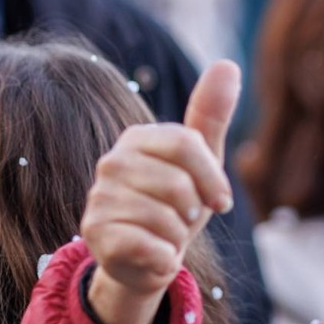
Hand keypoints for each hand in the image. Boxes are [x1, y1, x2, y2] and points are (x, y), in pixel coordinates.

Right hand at [82, 60, 239, 323]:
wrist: (145, 259)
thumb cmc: (177, 207)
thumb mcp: (201, 162)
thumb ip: (211, 115)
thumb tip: (227, 64)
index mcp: (138, 139)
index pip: (187, 144)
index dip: (213, 178)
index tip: (219, 200)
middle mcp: (112, 163)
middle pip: (180, 186)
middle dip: (193, 212)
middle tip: (182, 219)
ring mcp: (99, 197)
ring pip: (167, 220)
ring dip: (178, 237)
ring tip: (164, 235)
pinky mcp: (95, 233)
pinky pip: (152, 247)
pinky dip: (164, 258)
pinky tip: (154, 254)